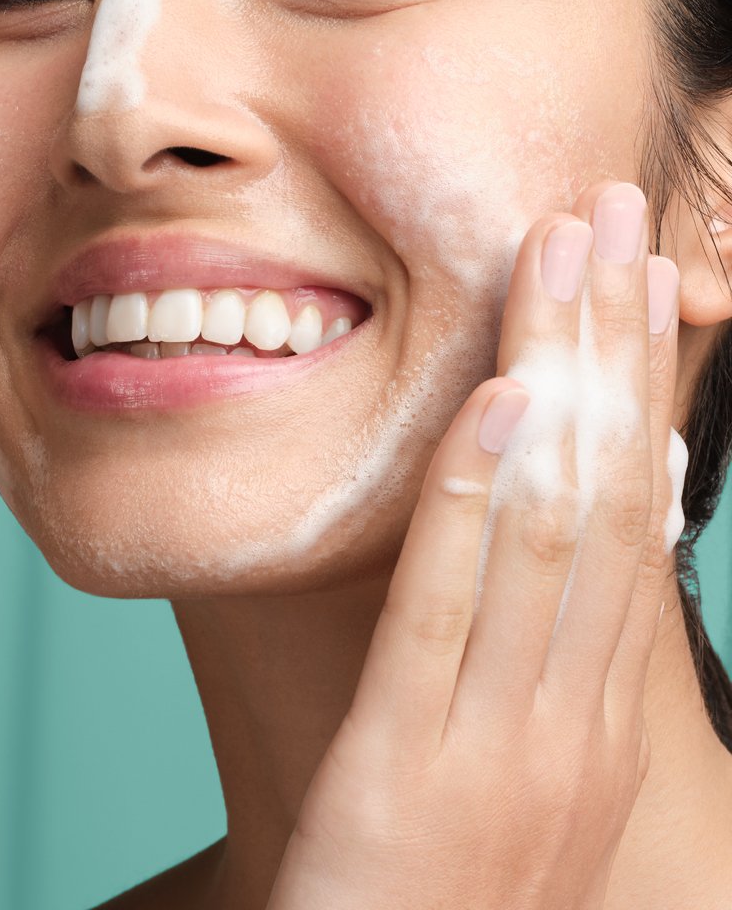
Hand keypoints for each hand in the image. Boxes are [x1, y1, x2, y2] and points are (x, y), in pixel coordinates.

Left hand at [267, 181, 681, 908]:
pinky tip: (494, 406)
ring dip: (555, 378)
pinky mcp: (412, 758)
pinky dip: (476, 498)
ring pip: (546, 523)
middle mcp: (575, 710)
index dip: (641, 384)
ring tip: (563, 258)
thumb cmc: (453, 881)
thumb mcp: (527, 761)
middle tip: (613, 212)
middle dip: (611, 341)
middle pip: (605, 489)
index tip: (644, 278)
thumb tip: (596, 511)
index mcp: (599, 710)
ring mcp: (505, 735)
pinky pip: (450, 607)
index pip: (632, 513)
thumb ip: (557, 650)